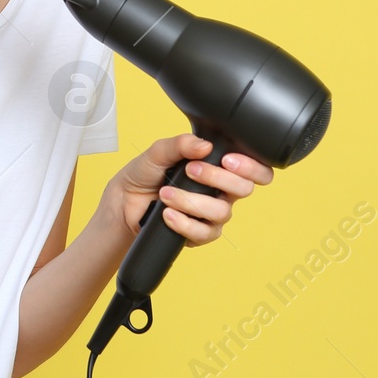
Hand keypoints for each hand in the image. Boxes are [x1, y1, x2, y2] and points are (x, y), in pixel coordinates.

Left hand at [107, 133, 273, 246]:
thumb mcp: (158, 152)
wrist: (123, 202)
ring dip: (192, 201)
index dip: (252, 166)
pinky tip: (168, 214)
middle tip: (191, 170)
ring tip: (166, 193)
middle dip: (218, 178)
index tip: (227, 160)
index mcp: (218, 167)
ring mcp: (211, 214)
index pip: (254, 169)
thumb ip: (180, 144)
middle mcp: (220, 191)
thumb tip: (204, 145)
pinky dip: (184, 222)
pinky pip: (204, 232)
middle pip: (244, 189)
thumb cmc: (144, 174)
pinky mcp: (200, 233)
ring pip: (222, 211)